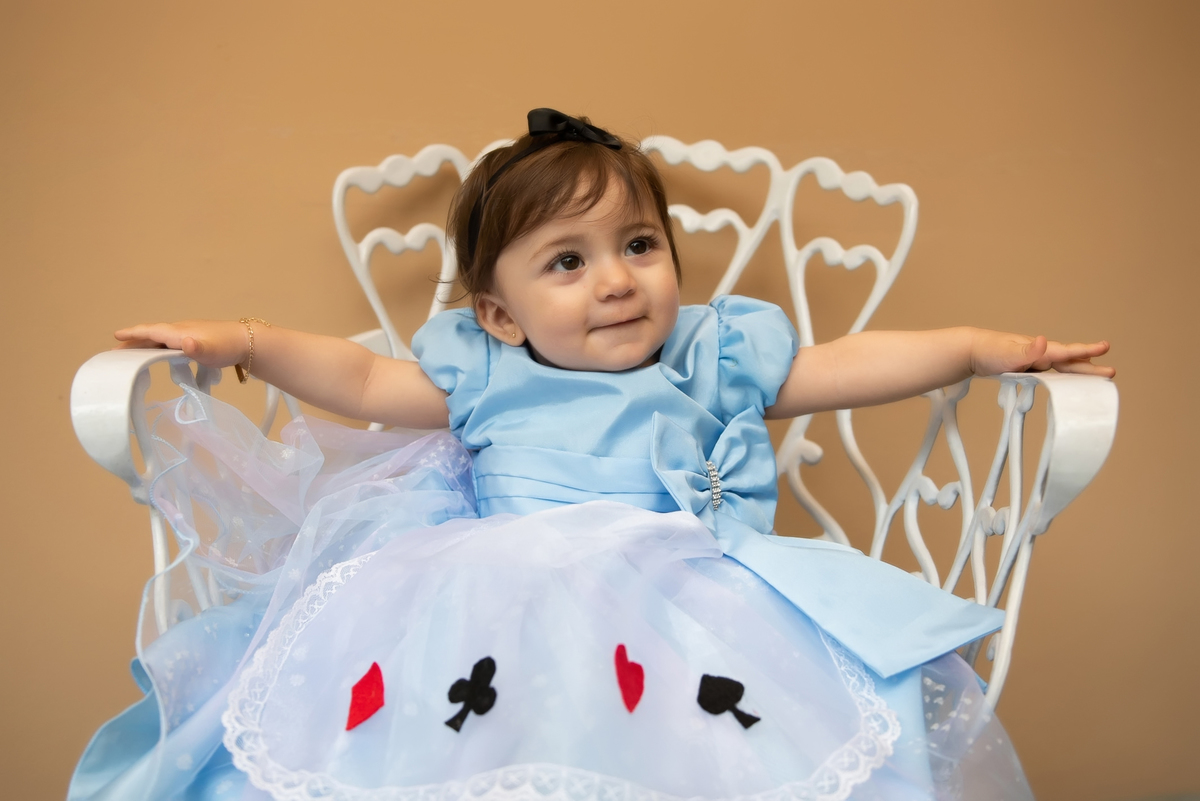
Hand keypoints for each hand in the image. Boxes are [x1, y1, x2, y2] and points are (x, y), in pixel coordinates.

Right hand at [113, 320, 249, 368]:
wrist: (249, 342)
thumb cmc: (228, 347)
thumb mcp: (212, 351)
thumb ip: (197, 349)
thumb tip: (185, 343)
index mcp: (180, 332)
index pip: (152, 332)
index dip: (134, 334)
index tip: (116, 336)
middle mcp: (181, 330)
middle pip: (153, 335)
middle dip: (134, 341)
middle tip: (116, 351)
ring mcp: (189, 334)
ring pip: (161, 339)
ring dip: (146, 345)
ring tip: (133, 355)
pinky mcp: (196, 339)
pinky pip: (171, 343)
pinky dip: (160, 348)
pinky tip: (162, 355)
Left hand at [969, 330, 1114, 377]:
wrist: (971, 350)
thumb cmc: (988, 351)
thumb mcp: (1007, 352)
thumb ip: (1026, 350)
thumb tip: (1043, 341)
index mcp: (1039, 350)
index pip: (1067, 352)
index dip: (1086, 351)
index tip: (1105, 348)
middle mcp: (1040, 353)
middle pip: (1069, 361)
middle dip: (1089, 367)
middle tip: (1111, 372)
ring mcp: (1034, 360)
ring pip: (1061, 367)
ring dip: (1078, 371)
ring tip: (1095, 376)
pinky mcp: (1027, 368)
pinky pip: (1049, 373)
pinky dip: (1061, 378)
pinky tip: (1065, 383)